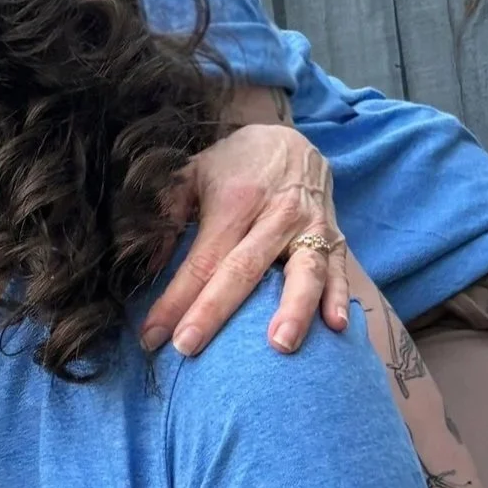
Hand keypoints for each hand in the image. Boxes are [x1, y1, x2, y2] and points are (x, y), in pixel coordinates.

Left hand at [142, 123, 348, 357]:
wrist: (291, 139)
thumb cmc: (233, 165)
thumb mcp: (191, 173)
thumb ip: (167, 213)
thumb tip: (147, 265)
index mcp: (235, 202)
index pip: (201, 260)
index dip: (176, 299)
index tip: (152, 335)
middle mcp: (275, 216)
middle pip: (244, 270)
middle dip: (214, 312)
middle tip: (188, 348)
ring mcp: (310, 228)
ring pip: (303, 272)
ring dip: (294, 309)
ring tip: (281, 346)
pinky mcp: (336, 237)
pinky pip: (340, 270)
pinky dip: (341, 298)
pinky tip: (335, 327)